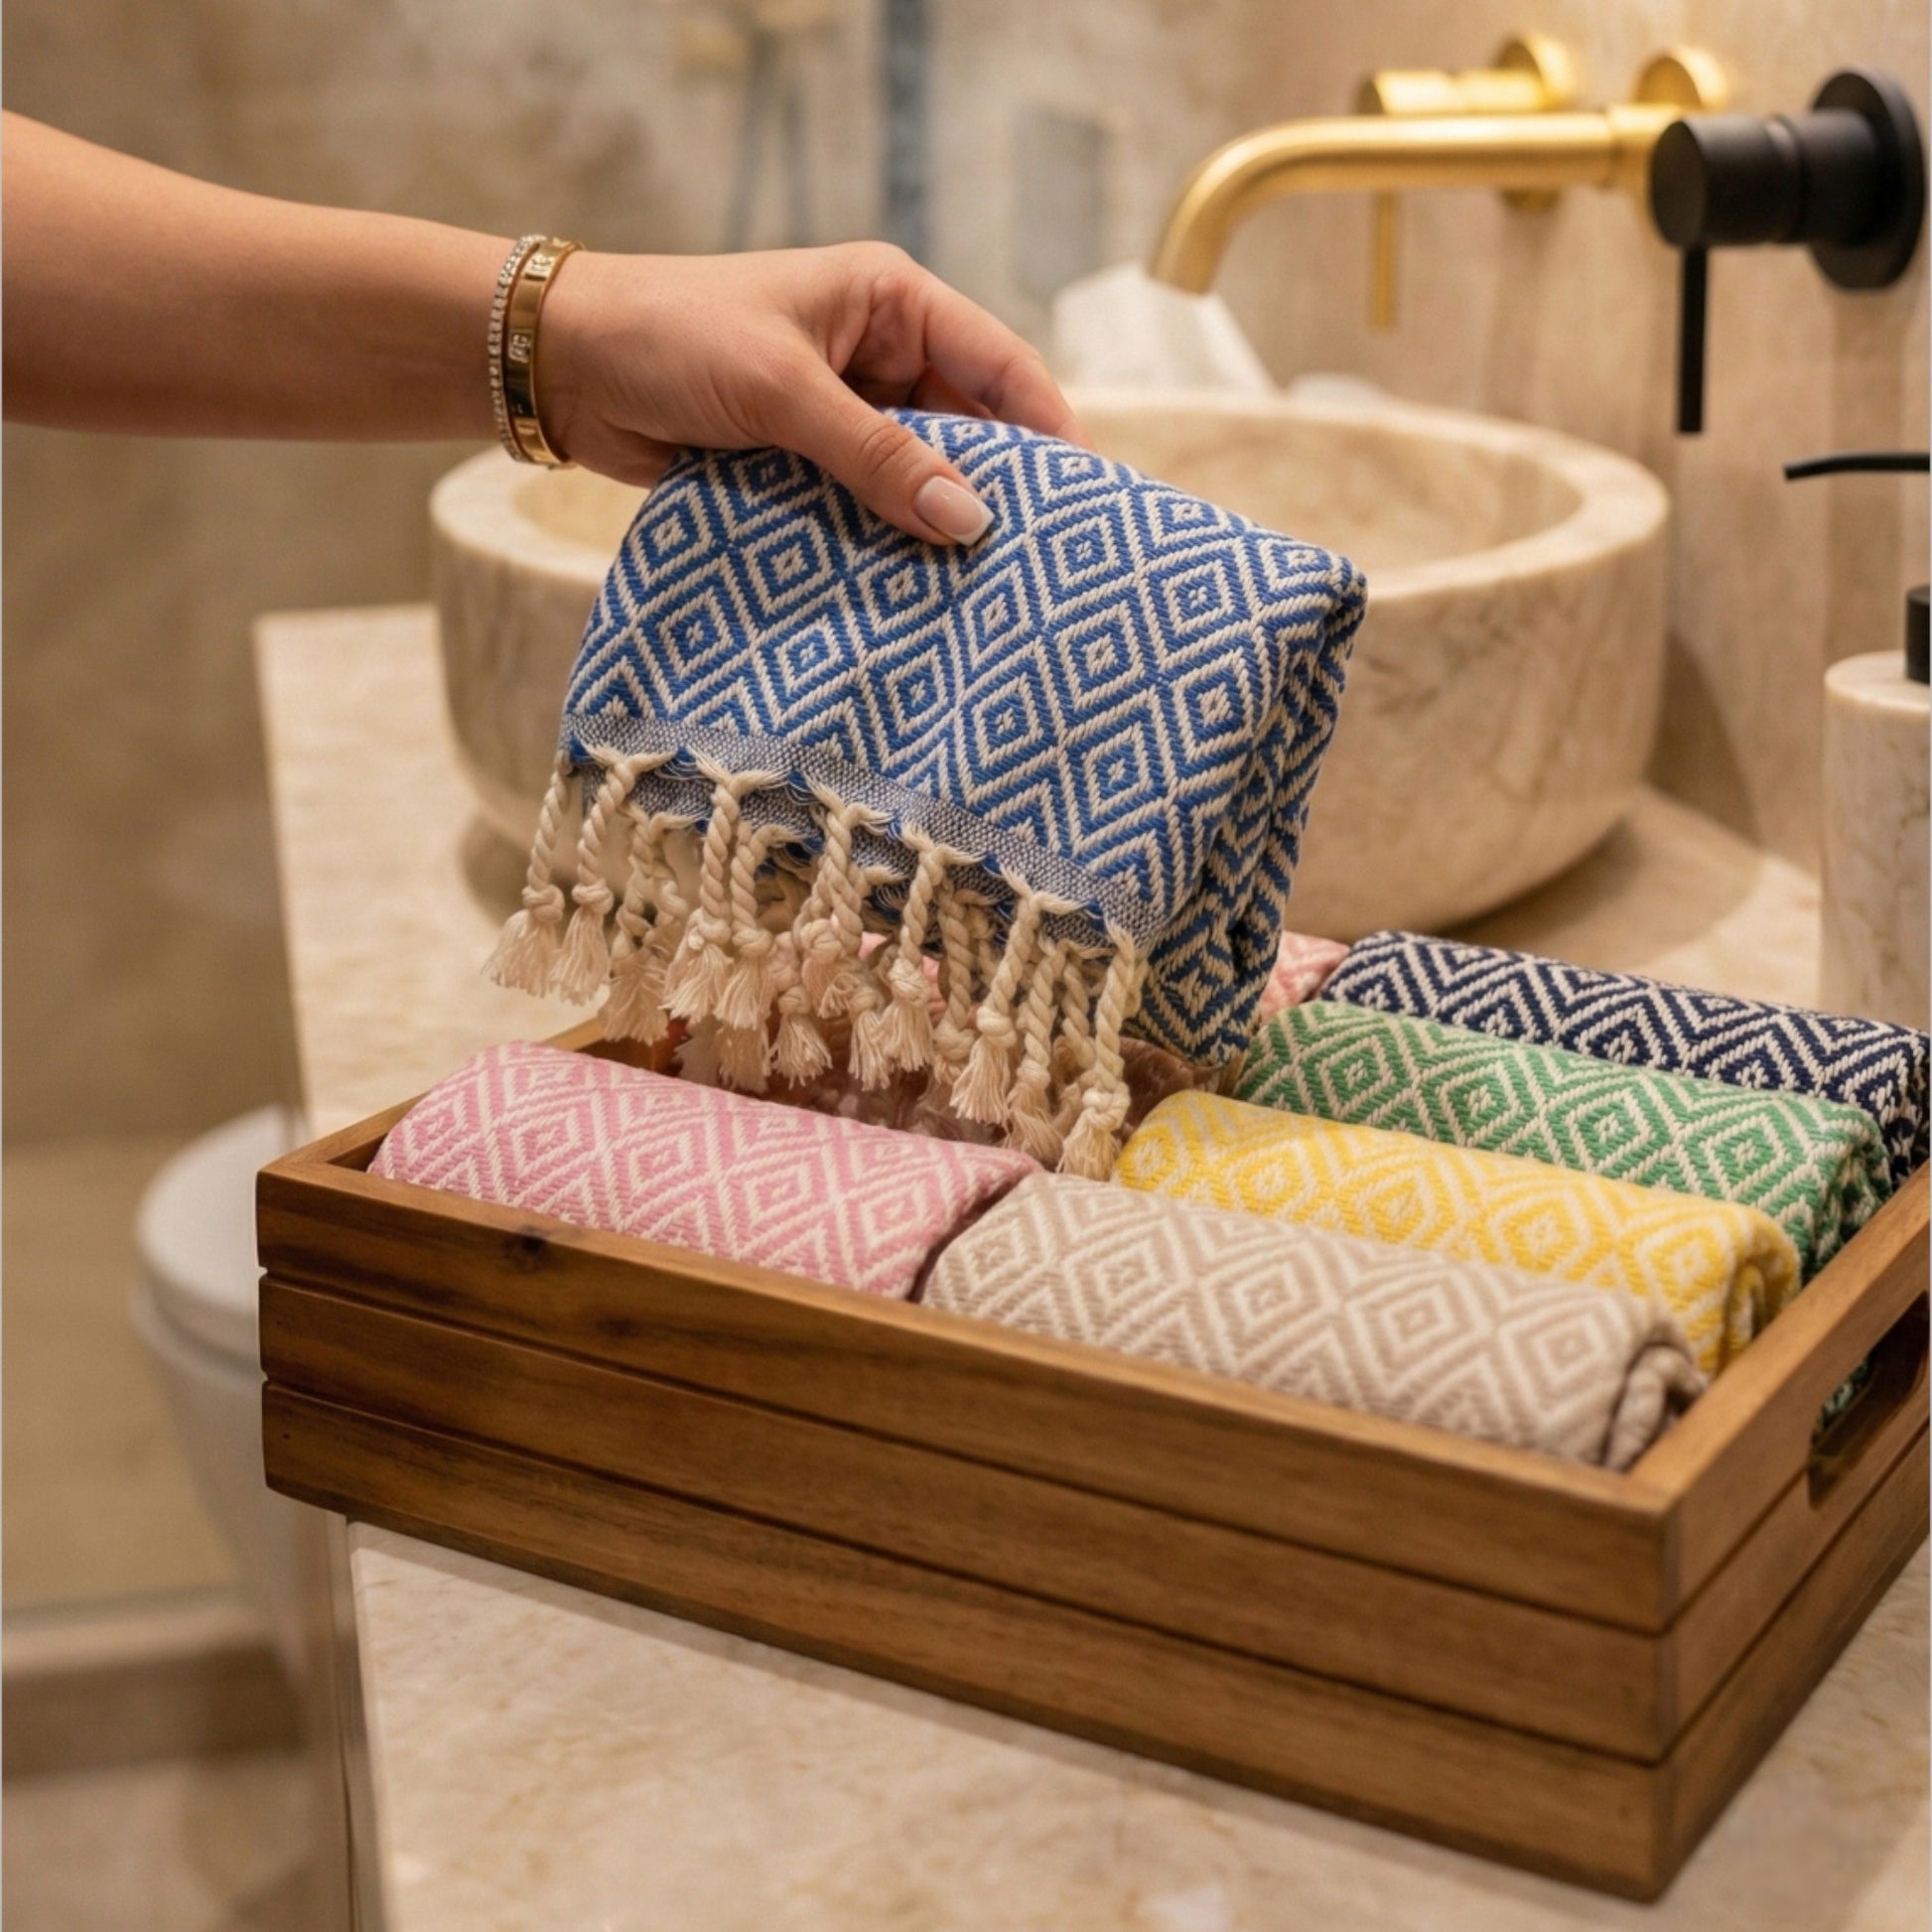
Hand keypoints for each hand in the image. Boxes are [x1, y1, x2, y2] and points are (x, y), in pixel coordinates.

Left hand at [539, 243, 1083, 544]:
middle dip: (994, 493)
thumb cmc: (672, 339)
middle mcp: (879, 354)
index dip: (1048, 431)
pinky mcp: (805, 462)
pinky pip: (865, 507)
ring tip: (983, 595)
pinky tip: (910, 593)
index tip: (1086, 504)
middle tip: (1037, 568)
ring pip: (916, 478)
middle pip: (968, 430)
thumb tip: (969, 522)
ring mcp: (842, 413)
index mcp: (891, 302)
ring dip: (935, 528)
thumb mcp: (784, 390)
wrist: (563, 365)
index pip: (1000, 366)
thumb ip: (877, 457)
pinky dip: (884, 544)